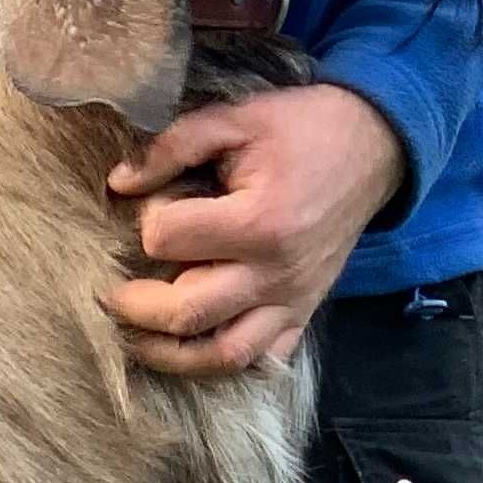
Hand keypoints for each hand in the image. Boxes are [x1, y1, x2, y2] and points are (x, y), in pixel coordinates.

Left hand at [103, 81, 407, 376]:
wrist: (375, 146)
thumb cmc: (303, 128)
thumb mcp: (236, 119)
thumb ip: (172, 147)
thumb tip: (119, 183)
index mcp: (257, 222)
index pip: (168, 239)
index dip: (147, 220)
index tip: (150, 203)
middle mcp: (275, 273)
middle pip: (185, 312)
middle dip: (134, 307)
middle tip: (107, 294)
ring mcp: (292, 300)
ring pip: (221, 355)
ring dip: (169, 355)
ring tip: (135, 338)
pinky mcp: (304, 313)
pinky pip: (261, 360)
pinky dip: (222, 363)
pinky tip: (192, 350)